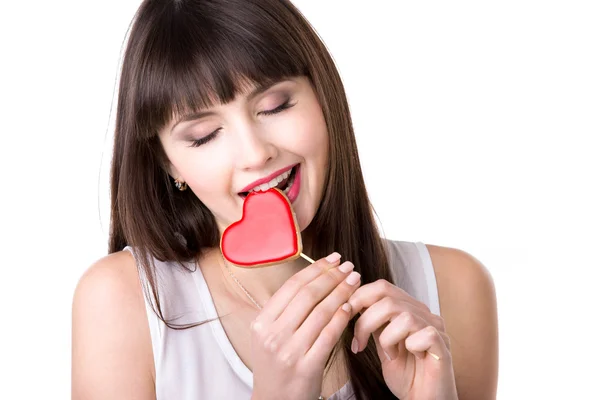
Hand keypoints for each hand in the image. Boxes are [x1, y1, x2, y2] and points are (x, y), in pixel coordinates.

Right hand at [250, 253, 360, 399]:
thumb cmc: (277, 366)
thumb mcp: (269, 336)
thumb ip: (284, 310)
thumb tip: (314, 277)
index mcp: (261, 323)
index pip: (292, 287)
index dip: (315, 269)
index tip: (333, 259)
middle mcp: (272, 336)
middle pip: (307, 295)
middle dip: (331, 277)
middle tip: (348, 266)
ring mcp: (289, 352)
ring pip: (320, 312)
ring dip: (341, 293)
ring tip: (354, 281)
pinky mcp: (306, 367)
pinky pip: (329, 335)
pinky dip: (341, 318)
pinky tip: (350, 307)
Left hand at [347, 279, 457, 399]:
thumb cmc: (407, 375)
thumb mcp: (382, 344)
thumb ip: (374, 324)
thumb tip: (352, 303)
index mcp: (408, 309)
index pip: (382, 287)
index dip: (359, 297)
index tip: (344, 317)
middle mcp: (423, 313)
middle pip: (388, 296)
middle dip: (365, 320)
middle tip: (358, 342)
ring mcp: (435, 328)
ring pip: (403, 315)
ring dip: (387, 338)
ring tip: (389, 355)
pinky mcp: (443, 345)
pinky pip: (424, 334)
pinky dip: (410, 346)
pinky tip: (410, 357)